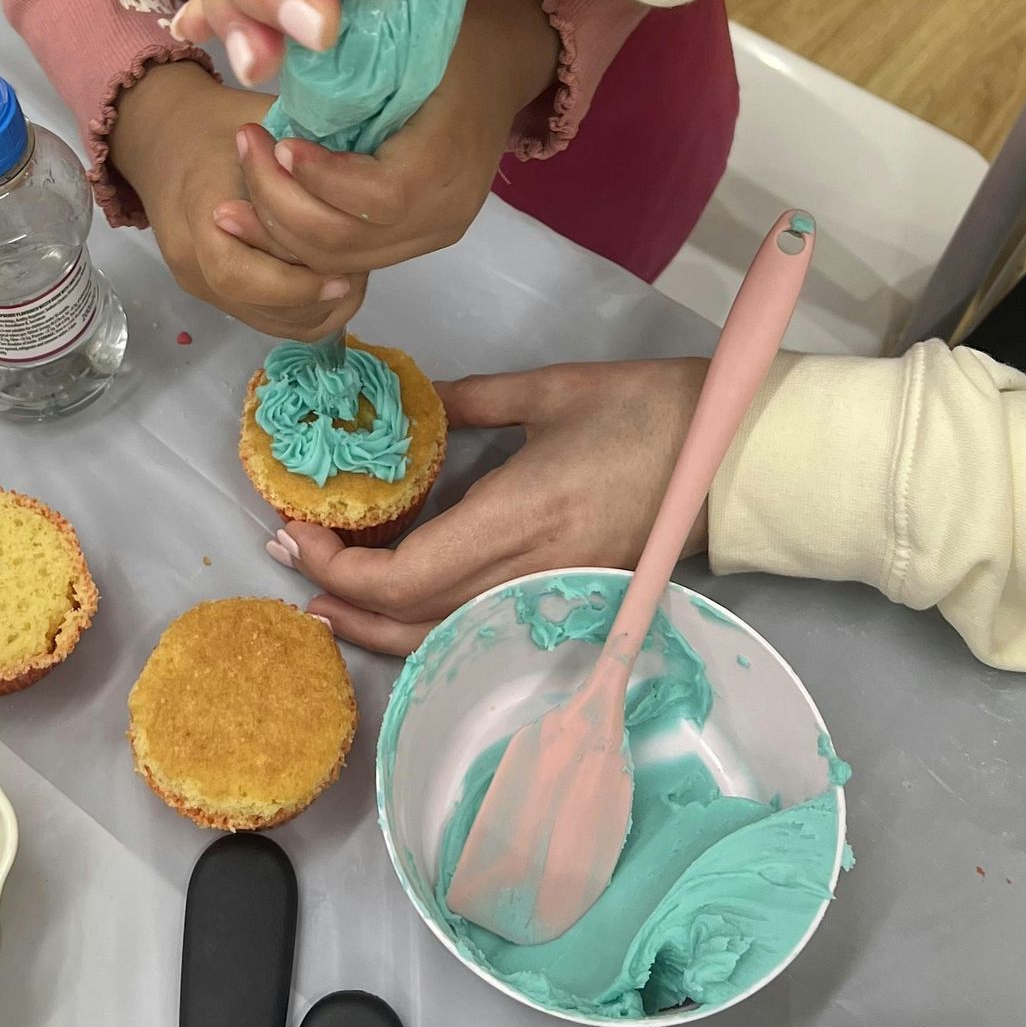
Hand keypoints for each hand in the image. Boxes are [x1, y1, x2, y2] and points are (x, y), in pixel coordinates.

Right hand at [109, 61, 364, 338]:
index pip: (238, 272)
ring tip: (351, 274)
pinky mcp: (209, 290)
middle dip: (318, 297)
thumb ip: (308, 157)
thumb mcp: (266, 121)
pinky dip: (302, 311)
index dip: (297, 283)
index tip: (349, 273)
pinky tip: (329, 281)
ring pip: (268, 321)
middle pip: (258, 305)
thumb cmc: (223, 122)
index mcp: (200, 204)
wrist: (166, 135)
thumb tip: (367, 184)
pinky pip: (264, 318)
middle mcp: (190, 254)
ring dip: (315, 307)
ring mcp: (196, 277)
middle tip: (362, 271)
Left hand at [210, 0, 558, 272]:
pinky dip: (298, 241)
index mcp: (448, 160)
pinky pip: (348, 258)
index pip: (378, 197)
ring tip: (233, 191)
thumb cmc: (452, 43)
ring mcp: (433, 233)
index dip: (319, 180)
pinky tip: (261, 212)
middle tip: (243, 147)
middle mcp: (444, 212)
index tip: (278, 141)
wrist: (502, 66)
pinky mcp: (417, 240)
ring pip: (339, 261)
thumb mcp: (410, 42)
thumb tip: (278, 72)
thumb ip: (352, 72)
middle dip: (279, 204)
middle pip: (348, 241)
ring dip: (277, 230)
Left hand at [270, 359, 708, 652]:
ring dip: (375, 623)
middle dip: (340, 601)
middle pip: (413, 621)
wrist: (734, 457)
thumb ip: (472, 402)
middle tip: (291, 561)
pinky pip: (477, 628)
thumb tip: (409, 407)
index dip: (340, 569)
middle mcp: (531, 572)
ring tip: (327, 594)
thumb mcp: (553, 389)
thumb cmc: (650, 410)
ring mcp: (552, 596)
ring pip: (443, 637)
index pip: (406, 575)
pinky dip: (425, 621)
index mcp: (522, 516)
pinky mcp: (568, 601)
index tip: (298, 531)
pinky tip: (399, 597)